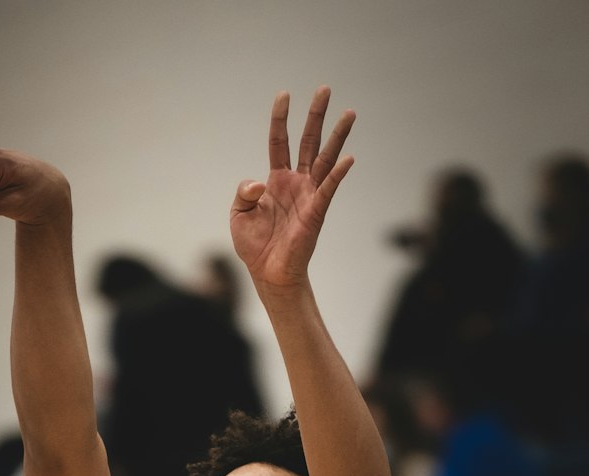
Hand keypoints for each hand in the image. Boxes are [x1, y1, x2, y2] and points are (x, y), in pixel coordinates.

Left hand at [230, 87, 354, 290]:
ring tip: (349, 113)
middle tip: (325, 89)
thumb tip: (259, 183)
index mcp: (277, 179)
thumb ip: (243, 192)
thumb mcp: (238, 214)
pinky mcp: (317, 212)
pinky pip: (329, 189)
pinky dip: (338, 174)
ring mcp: (309, 195)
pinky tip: (348, 158)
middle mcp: (297, 182)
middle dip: (316, 116)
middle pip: (308, 141)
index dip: (281, 118)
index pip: (279, 141)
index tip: (284, 95)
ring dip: (337, 137)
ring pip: (325, 159)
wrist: (268, 273)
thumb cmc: (254, 245)